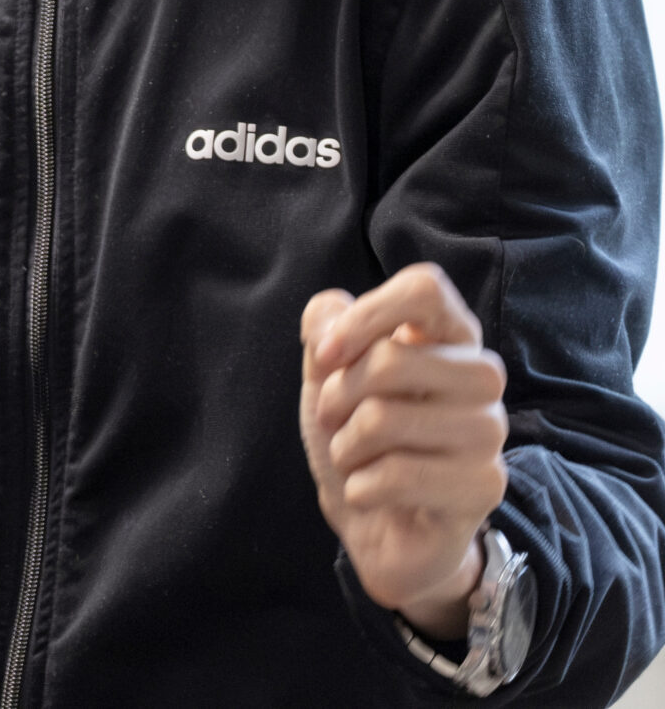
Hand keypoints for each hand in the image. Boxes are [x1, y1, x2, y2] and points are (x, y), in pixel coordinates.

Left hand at [299, 263, 508, 638]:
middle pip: (391, 358)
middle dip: (336, 395)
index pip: (426, 288)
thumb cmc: (356, 439)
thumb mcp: (326, 377)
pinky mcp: (486, 485)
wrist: (375, 526)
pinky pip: (397, 474)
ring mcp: (489, 431)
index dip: (367, 315)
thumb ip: (324, 332)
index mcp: (446, 336)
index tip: (326, 354)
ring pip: (384, 419)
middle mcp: (480, 376)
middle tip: (335, 421)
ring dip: (345, 446)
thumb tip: (331, 313)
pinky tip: (374, 493)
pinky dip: (361, 487)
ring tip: (358, 459)